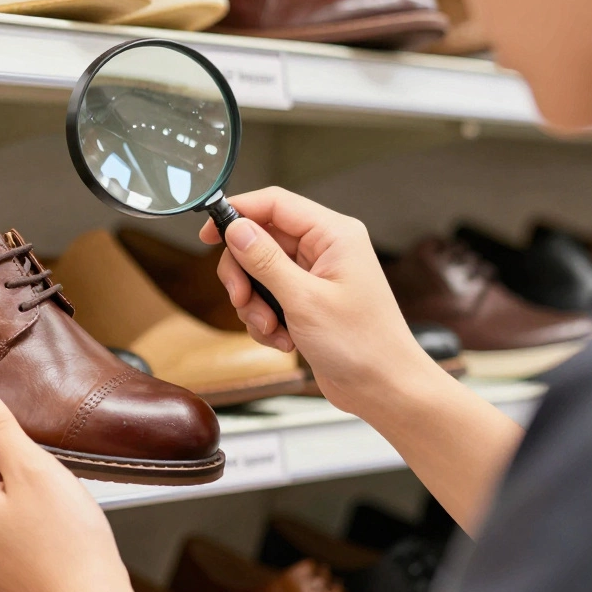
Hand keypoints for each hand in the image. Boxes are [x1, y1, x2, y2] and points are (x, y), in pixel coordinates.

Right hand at [200, 187, 436, 413]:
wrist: (384, 388)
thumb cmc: (362, 344)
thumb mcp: (303, 300)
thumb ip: (265, 261)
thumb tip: (235, 229)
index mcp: (334, 235)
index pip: (274, 204)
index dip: (238, 213)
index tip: (208, 235)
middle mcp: (325, 249)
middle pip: (260, 240)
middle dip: (244, 274)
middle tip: (242, 300)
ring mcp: (315, 275)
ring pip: (260, 272)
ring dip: (255, 304)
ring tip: (271, 328)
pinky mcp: (308, 299)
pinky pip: (269, 297)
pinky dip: (266, 320)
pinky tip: (283, 340)